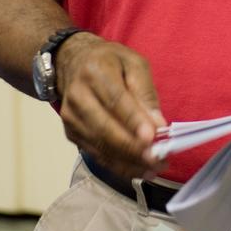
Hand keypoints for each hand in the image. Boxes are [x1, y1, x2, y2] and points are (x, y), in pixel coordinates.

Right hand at [55, 33, 166, 180]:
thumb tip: (158, 124)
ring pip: (100, 146)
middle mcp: (78, 96)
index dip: (133, 121)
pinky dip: (119, 165)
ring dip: (129, 161)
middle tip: (158, 159)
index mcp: (95, 72)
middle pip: (105, 128)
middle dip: (133, 147)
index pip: (115, 100)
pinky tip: (139, 169)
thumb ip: (146, 92)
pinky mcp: (71, 133)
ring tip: (156, 168)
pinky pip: (96, 154)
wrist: (73, 63)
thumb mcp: (134, 63)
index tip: (153, 137)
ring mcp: (71, 118)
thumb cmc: (111, 62)